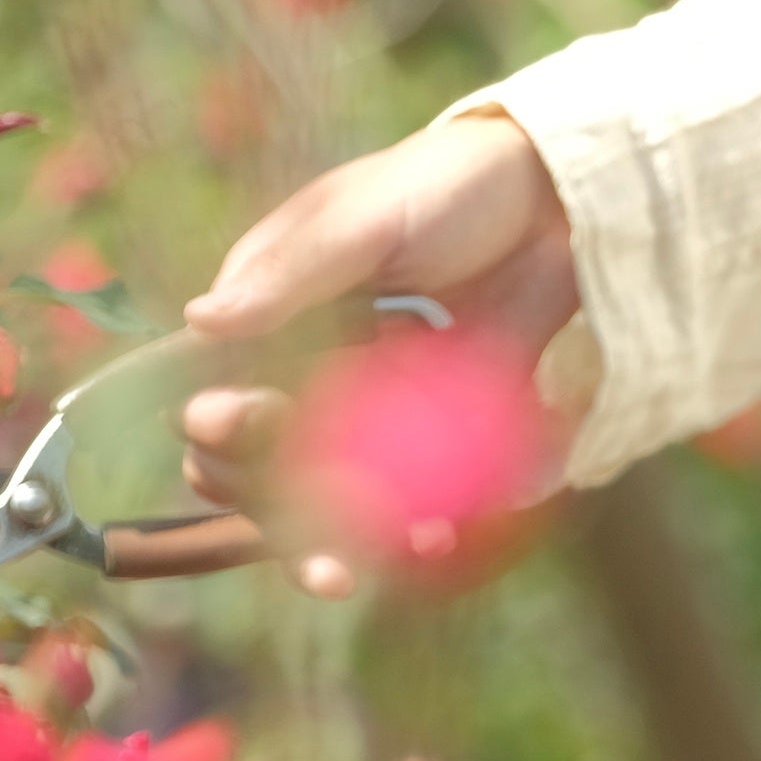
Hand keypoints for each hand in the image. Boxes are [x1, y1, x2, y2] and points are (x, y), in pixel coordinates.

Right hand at [178, 104, 575, 597]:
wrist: (558, 199)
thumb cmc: (447, 186)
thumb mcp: (363, 218)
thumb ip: (292, 272)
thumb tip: (202, 321)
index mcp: (274, 315)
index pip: (218, 390)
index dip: (218, 429)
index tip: (224, 435)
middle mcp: (315, 370)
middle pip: (267, 463)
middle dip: (269, 511)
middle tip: (299, 539)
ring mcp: (375, 408)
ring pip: (333, 495)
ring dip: (333, 541)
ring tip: (343, 574)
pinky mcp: (439, 429)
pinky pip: (414, 492)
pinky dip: (415, 524)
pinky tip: (428, 543)